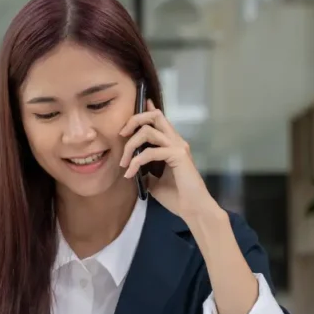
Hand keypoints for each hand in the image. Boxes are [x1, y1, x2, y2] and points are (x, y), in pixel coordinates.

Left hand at [118, 100, 218, 219]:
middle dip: (134, 120)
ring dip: (130, 145)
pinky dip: (136, 161)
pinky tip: (131, 173)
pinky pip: (150, 152)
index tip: (137, 104)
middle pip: (154, 115)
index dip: (146, 109)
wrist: (192, 209)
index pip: (159, 119)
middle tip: (121, 135)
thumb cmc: (176, 197)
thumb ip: (146, 170)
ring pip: (148, 131)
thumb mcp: (154, 181)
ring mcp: (178, 146)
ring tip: (124, 163)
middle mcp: (176, 141)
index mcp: (172, 144)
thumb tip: (133, 168)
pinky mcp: (178, 155)